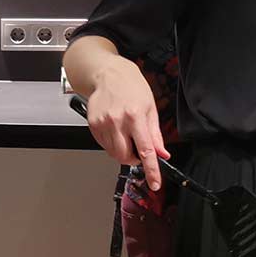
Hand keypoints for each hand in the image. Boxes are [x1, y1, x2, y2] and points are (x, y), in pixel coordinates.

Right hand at [84, 57, 168, 191]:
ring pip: (114, 153)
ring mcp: (103, 124)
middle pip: (126, 157)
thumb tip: (162, 153)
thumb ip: (155, 134)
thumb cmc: (131, 86)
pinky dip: (112, 144)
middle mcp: (118, 121)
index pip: (146, 151)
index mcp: (135, 116)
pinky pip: (104, 145)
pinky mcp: (93, 125)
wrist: (108, 73)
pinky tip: (116, 130)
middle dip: (134, 159)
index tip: (155, 182)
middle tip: (138, 148)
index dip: (151, 170)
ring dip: (123, 152)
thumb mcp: (150, 107)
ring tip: (126, 135)